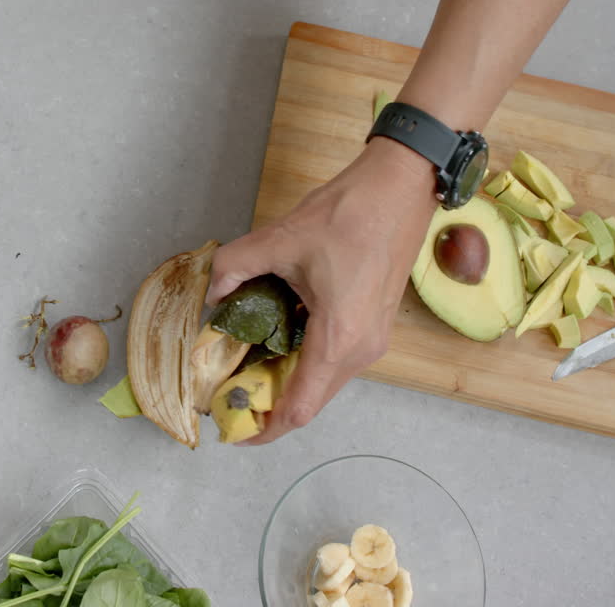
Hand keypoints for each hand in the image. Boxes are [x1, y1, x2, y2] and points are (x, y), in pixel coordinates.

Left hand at [207, 138, 438, 444]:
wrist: (401, 186)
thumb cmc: (351, 212)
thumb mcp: (279, 239)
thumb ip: (234, 267)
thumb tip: (212, 292)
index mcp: (339, 339)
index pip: (298, 410)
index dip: (263, 428)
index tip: (233, 429)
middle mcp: (361, 350)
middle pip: (310, 400)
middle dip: (267, 402)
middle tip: (227, 389)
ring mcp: (373, 338)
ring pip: (323, 379)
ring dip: (286, 378)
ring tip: (245, 362)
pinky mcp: (375, 323)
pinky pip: (335, 358)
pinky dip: (304, 358)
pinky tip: (276, 335)